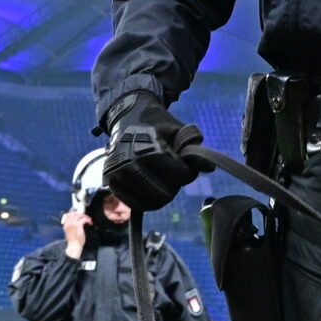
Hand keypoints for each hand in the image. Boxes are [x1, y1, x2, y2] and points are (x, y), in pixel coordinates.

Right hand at [60, 208, 89, 258]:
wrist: (74, 246)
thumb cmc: (73, 241)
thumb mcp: (69, 233)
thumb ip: (71, 227)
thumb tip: (76, 222)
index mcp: (66, 225)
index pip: (68, 215)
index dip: (74, 213)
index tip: (78, 214)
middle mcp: (68, 224)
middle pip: (74, 213)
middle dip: (80, 214)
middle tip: (84, 216)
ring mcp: (73, 224)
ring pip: (79, 215)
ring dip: (85, 216)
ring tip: (88, 219)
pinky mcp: (78, 226)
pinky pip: (84, 219)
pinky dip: (88, 220)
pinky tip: (90, 222)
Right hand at [101, 95, 201, 212]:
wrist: (126, 117)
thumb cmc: (157, 124)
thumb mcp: (178, 130)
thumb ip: (194, 150)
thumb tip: (210, 168)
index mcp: (149, 146)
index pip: (180, 174)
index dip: (187, 172)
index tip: (185, 164)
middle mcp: (130, 161)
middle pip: (165, 192)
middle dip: (174, 185)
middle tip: (172, 173)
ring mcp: (118, 172)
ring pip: (150, 201)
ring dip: (161, 195)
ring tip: (162, 179)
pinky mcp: (110, 181)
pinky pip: (134, 203)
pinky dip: (146, 201)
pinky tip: (151, 189)